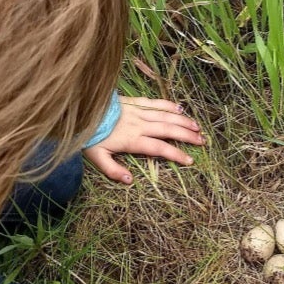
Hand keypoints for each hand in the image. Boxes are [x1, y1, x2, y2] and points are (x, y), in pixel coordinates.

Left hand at [83, 97, 202, 184]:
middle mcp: (139, 124)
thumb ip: (113, 170)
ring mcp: (138, 111)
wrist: (82, 110)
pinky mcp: (134, 102)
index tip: (190, 160)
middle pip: (167, 130)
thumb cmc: (89, 136)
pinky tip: (180, 108)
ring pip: (165, 116)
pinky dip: (168, 105)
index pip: (159, 148)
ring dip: (182, 121)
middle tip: (202, 142)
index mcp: (132, 139)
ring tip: (197, 127)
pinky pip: (155, 102)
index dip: (176, 154)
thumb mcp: (97, 158)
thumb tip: (130, 181)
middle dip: (187, 136)